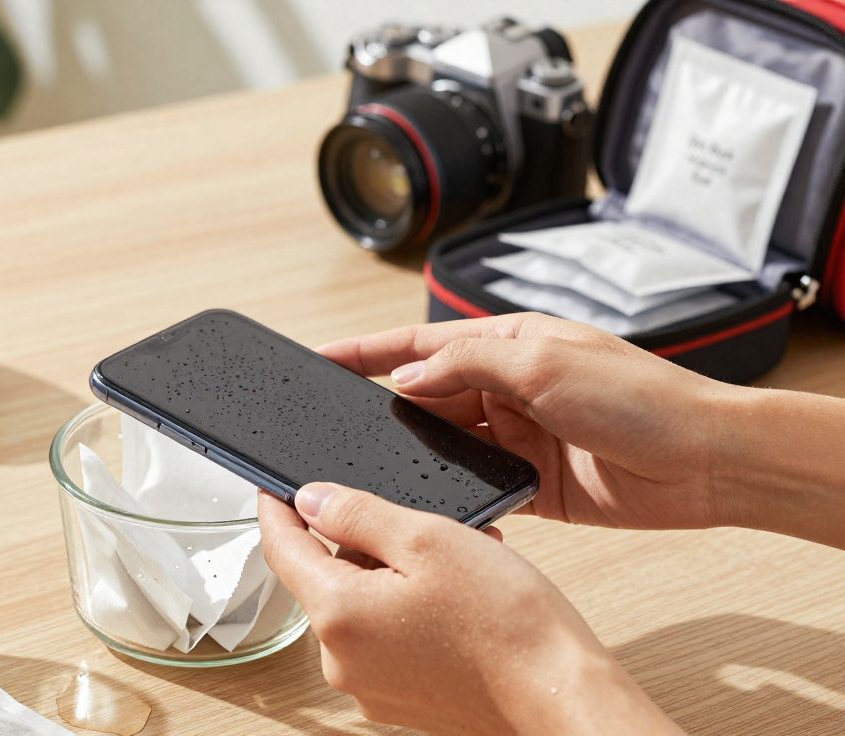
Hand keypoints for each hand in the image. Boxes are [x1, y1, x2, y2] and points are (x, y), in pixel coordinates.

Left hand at [259, 485, 678, 733]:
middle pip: (326, 577)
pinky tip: (457, 596)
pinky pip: (387, 637)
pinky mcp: (400, 699)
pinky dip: (410, 609)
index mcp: (338, 614)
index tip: (274, 487)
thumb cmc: (507, 625)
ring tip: (455, 561)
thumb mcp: (427, 539)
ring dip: (394, 574)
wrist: (560, 697)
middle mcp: (342, 660)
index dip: (277, 509)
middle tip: (418, 525)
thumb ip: (357, 514)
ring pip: (361, 605)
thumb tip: (311, 500)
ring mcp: (369, 686)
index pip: (281, 549)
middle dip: (363, 542)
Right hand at [319, 313, 739, 529]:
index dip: (366, 352)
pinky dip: (456, 492)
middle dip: (386, 410)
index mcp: (508, 344)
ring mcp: (518, 435)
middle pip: (425, 396)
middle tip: (340, 428)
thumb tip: (408, 377)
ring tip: (384, 467)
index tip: (320, 357)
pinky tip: (436, 500)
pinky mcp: (532, 482)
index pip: (419, 345)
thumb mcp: (542, 363)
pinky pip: (476, 484)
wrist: (704, 461)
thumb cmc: (642, 398)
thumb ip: (467, 365)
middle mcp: (508, 387)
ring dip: (420, 454)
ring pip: (445, 443)